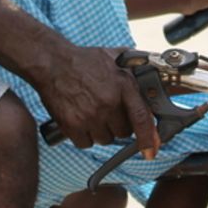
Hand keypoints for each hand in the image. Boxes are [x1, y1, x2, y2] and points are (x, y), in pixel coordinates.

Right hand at [29, 46, 158, 157]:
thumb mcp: (117, 57)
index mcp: (123, 86)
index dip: (148, 138)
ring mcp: (89, 116)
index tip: (151, 151)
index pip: (141, 118)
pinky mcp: (71, 125)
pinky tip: (81, 119)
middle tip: (108, 111)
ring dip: (101, 130)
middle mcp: (107, 103)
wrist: (52, 62)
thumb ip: (137, 69)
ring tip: (92, 111)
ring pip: (105, 139)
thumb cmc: (85, 60)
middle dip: (119, 125)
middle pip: (123, 132)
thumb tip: (155, 81)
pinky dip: (84, 136)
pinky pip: (86, 143)